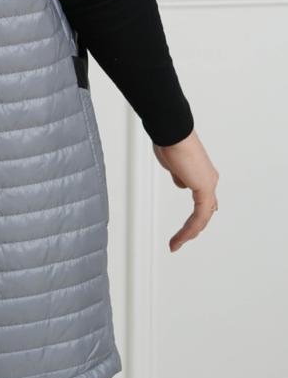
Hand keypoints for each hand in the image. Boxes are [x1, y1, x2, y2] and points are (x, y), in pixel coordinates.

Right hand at [152, 129, 218, 253]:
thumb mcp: (172, 163)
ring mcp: (208, 184)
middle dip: (193, 228)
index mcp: (202, 173)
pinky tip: (181, 238)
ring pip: (202, 217)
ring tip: (176, 244)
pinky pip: (199, 216)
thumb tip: (180, 181)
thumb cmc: (169, 141)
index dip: (197, 217)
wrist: (172, 132)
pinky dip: (189, 229)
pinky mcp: (204, 188)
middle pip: (205, 212)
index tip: (187, 227)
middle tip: (181, 240)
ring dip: (188, 232)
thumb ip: (178, 174)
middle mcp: (208, 179)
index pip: (204, 201)